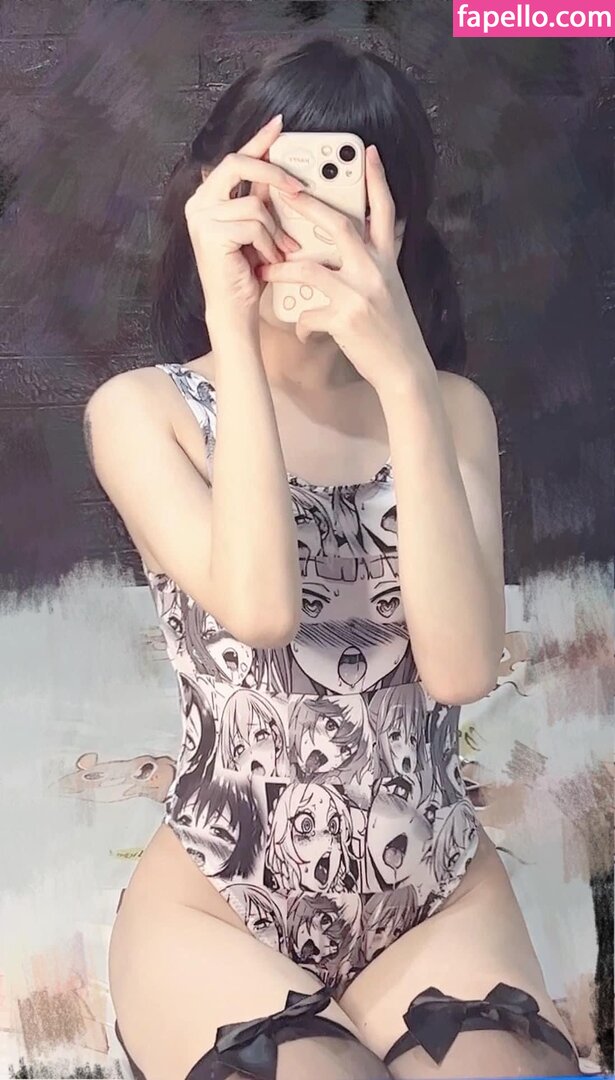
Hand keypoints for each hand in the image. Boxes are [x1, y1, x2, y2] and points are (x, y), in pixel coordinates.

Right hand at [184, 114, 303, 322]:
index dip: (258, 141)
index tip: (278, 125)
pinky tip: (265, 260)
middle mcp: (198, 202)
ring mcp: (201, 217)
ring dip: (273, 230)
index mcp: (208, 197)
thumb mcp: (257, 227)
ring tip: (275, 251)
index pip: (236, 158)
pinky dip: (267, 244)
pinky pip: (253, 225)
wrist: (235, 309)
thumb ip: (261, 196)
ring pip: (254, 204)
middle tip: (298, 187)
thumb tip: (279, 167)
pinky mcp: (210, 234)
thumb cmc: (248, 272)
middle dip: (274, 174)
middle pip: (239, 165)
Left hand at [258, 145, 429, 389]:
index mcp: (387, 260)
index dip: (377, 180)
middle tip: (287, 189)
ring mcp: (360, 293)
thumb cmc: (392, 331)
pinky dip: (301, 323)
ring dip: (282, 269)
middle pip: (339, 226)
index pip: (385, 211)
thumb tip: (351, 250)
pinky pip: (309, 313)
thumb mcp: (389, 290)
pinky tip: (301, 331)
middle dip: (309, 205)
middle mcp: (375, 271)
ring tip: (266, 270)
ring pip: (310, 269)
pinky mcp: (346, 318)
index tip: (367, 152)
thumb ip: (372, 266)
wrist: (405, 369)